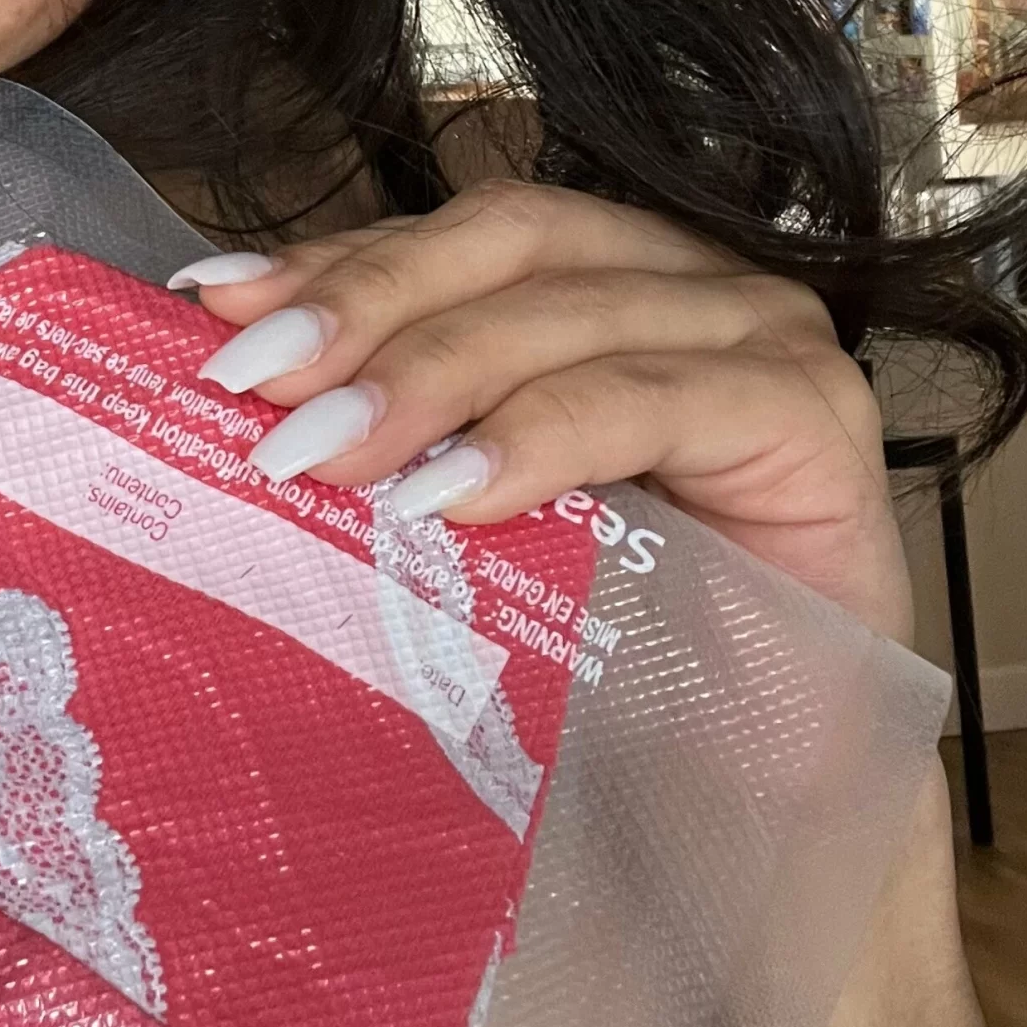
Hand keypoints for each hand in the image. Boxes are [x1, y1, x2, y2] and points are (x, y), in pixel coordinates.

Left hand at [170, 181, 912, 645]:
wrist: (767, 790)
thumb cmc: (612, 651)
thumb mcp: (476, 522)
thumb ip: (394, 443)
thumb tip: (237, 398)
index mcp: (600, 278)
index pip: (454, 236)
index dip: (336, 260)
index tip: (212, 305)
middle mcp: (684, 282)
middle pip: (506, 243)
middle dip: (365, 305)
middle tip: (252, 384)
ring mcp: (762, 335)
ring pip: (566, 314)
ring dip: (427, 377)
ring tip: (322, 455)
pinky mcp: (814, 416)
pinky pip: (654, 400)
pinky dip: (541, 436)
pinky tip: (454, 496)